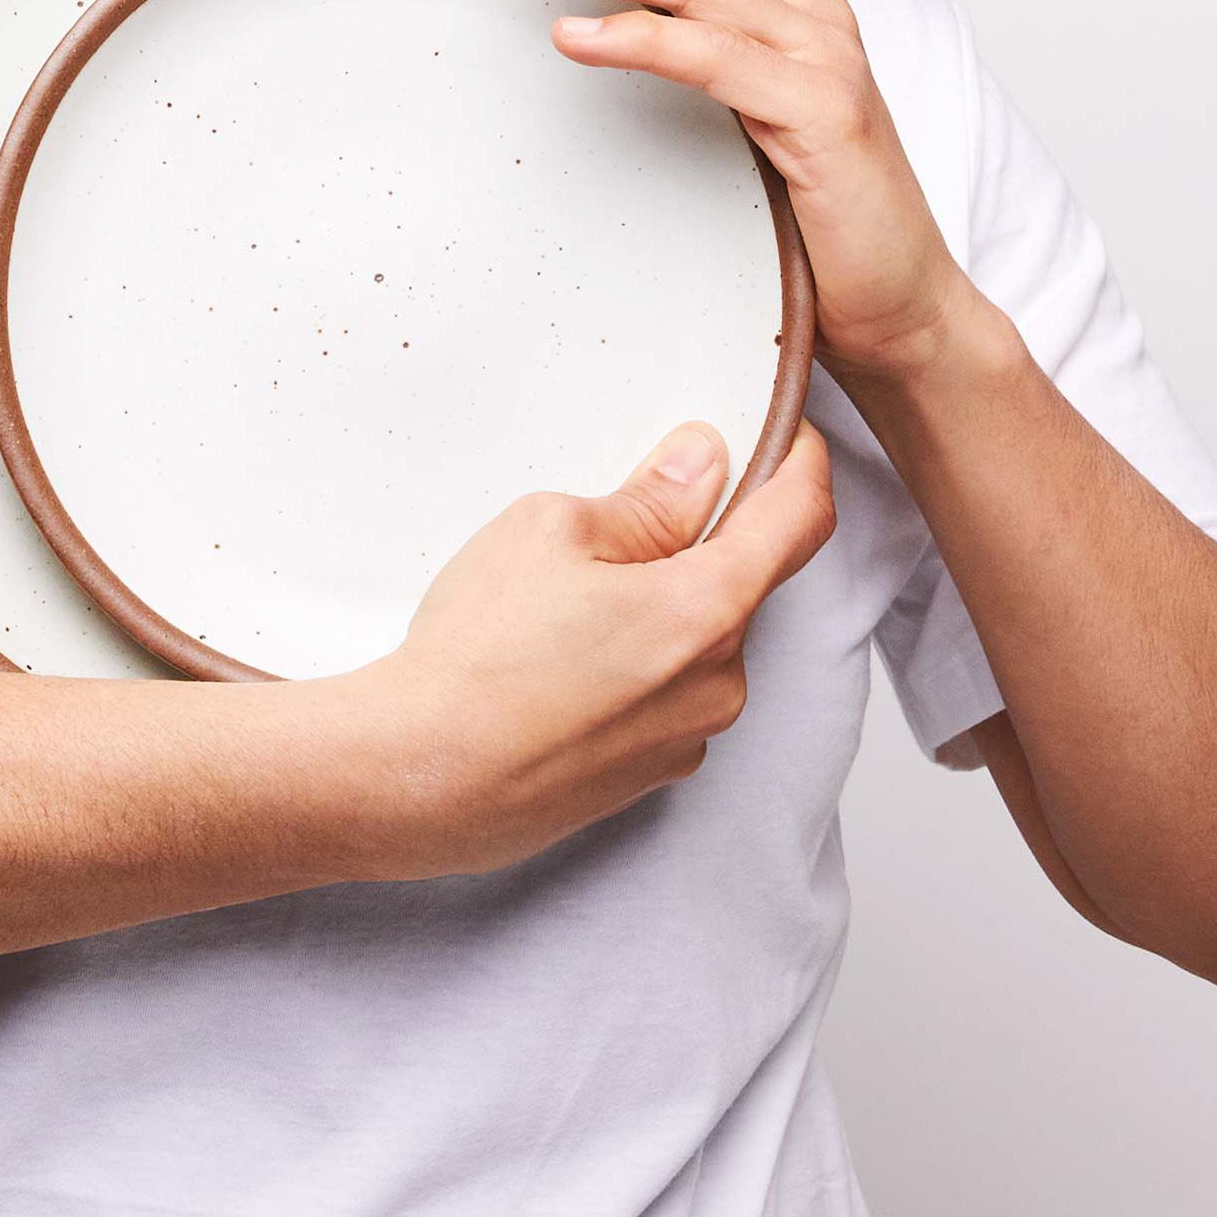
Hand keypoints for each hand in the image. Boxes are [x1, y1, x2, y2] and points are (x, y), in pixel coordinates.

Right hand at [365, 418, 835, 876]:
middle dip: (694, 545)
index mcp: (708, 609)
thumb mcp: (551, 530)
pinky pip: (662, 698)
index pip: (799, 519)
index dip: (800, 463)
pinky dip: (631, 667)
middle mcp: (717, 684)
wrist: (415, 779)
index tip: (786, 436)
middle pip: (738, 585)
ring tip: (561, 608)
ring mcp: (684, 741)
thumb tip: (703, 466)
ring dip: (657, 610)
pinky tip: (554, 664)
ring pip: (695, 645)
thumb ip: (647, 499)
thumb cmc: (477, 656)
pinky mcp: (645, 780)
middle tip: (611, 525)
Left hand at [493, 0, 973, 388]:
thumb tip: (618, 21)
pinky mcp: (816, 114)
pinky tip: (572, 35)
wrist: (906, 304)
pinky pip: (709, 63)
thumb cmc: (820, 213)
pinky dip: (639, 41)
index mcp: (789, 3)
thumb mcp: (750, 114)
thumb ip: (701, 55)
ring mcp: (816, 59)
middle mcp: (806, 13)